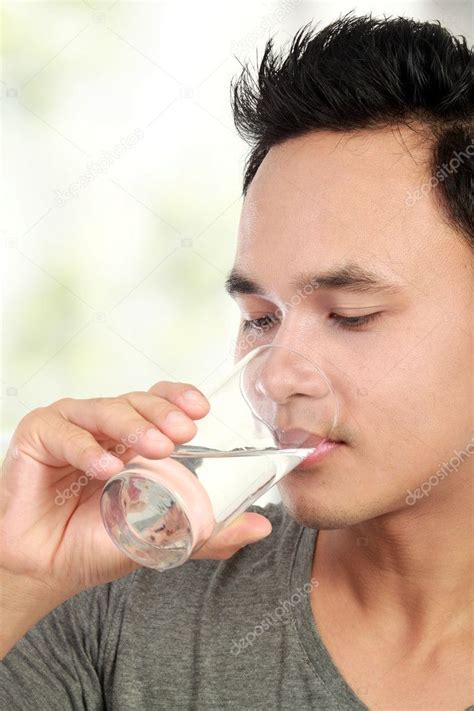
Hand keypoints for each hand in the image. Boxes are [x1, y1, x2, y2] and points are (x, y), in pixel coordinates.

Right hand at [0, 382, 271, 604]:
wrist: (49, 568)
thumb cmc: (101, 541)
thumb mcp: (162, 534)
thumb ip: (209, 530)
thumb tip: (262, 525)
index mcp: (134, 436)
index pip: (160, 401)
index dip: (179, 397)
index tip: (201, 410)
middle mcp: (105, 425)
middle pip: (138, 400)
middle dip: (164, 412)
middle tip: (184, 432)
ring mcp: (72, 426)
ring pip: (106, 409)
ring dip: (133, 426)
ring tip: (154, 450)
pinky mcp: (39, 435)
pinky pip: (65, 431)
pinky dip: (87, 448)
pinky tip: (106, 467)